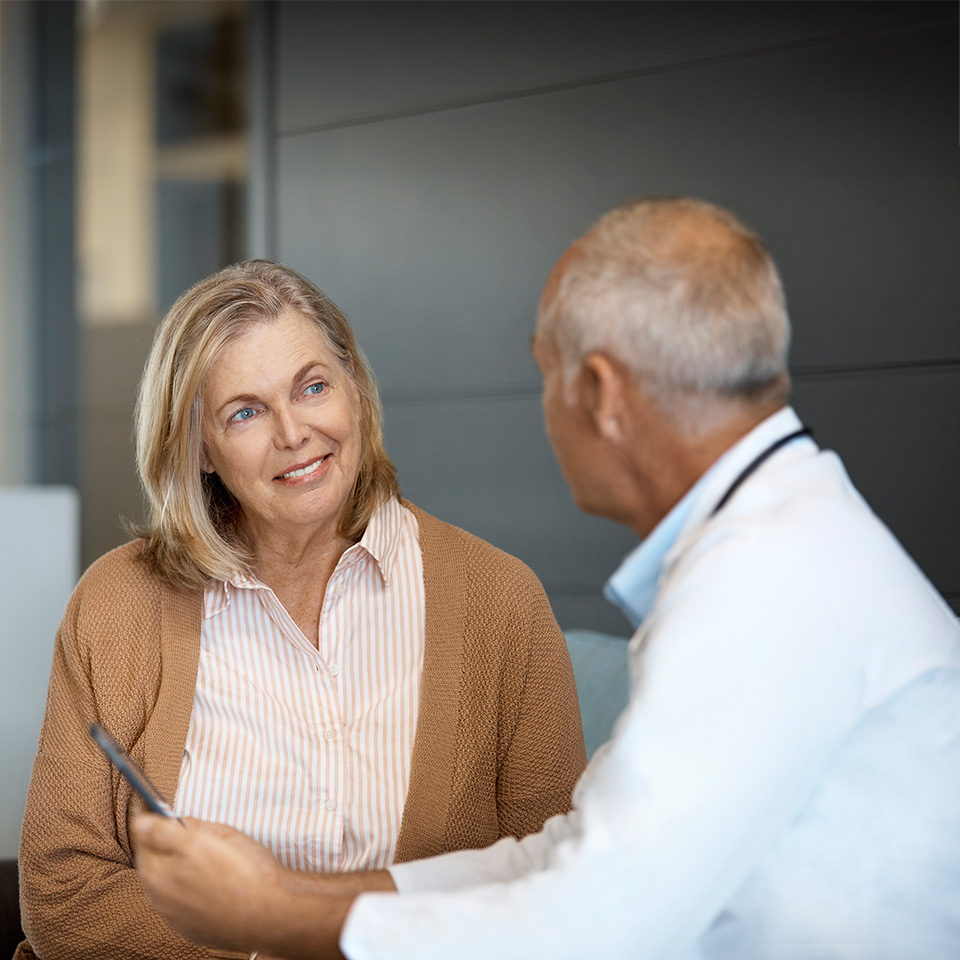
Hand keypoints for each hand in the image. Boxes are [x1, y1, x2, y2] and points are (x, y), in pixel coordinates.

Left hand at [134, 814, 283, 952]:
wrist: (270, 914)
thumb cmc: (242, 872)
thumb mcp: (208, 837)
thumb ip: (167, 830)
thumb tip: (144, 823)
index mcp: (158, 874)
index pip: (142, 838)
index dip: (149, 817)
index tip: (151, 802)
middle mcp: (159, 900)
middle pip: (154, 861)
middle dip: (162, 841)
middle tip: (178, 823)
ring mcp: (176, 918)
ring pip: (169, 882)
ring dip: (176, 864)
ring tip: (199, 851)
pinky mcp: (194, 930)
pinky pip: (184, 900)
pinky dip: (189, 885)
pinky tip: (210, 878)